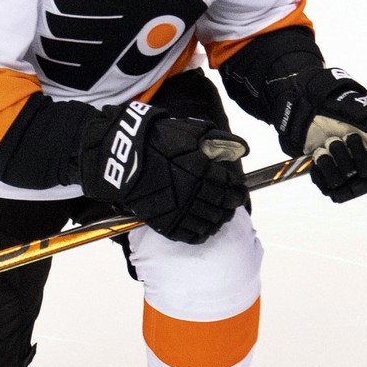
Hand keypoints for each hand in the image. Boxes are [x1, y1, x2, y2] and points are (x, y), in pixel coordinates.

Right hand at [77, 101, 248, 243]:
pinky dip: (201, 234)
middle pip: (222, 206)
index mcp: (202, 170)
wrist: (124, 157)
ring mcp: (179, 210)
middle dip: (230, 206)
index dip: (237, 189)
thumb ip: (218, 140)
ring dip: (219, 221)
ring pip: (209, 222)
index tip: (239, 190)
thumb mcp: (190, 132)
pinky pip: (190, 235)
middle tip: (232, 204)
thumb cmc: (158, 140)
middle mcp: (194, 192)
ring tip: (221, 217)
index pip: (230, 186)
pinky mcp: (166, 223)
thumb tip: (242, 149)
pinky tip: (205, 230)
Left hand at [276, 68, 366, 202]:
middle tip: (349, 137)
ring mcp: (349, 175)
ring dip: (341, 165)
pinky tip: (320, 155)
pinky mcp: (331, 181)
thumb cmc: (340, 107)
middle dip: (360, 159)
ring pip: (353, 188)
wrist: (308, 107)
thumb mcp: (363, 113)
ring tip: (330, 143)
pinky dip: (326, 173)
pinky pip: (334, 191)